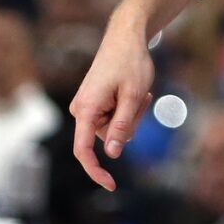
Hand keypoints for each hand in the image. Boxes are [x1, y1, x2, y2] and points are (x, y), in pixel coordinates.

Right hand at [68, 17, 156, 191]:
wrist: (125, 37)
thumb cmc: (130, 63)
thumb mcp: (133, 97)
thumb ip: (122, 126)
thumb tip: (112, 154)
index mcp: (85, 109)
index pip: (82, 150)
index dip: (96, 170)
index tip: (111, 186)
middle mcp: (81, 109)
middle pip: (108, 138)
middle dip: (130, 125)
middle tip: (141, 99)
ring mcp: (88, 106)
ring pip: (115, 128)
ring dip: (132, 115)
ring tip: (137, 91)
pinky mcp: (95, 103)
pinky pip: (115, 118)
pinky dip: (128, 108)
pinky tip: (134, 91)